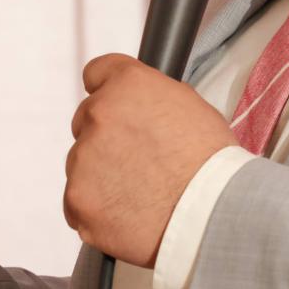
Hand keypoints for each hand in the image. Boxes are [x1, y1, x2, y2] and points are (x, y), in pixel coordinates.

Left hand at [64, 54, 239, 267]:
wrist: (212, 211)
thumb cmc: (211, 161)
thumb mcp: (190, 105)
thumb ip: (150, 99)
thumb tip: (134, 107)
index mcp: (128, 85)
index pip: (97, 72)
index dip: (109, 92)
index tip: (116, 109)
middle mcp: (98, 114)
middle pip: (85, 121)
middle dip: (106, 138)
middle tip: (139, 162)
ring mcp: (82, 160)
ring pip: (81, 164)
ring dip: (102, 176)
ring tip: (141, 195)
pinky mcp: (77, 201)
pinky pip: (78, 203)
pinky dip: (98, 210)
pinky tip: (129, 215)